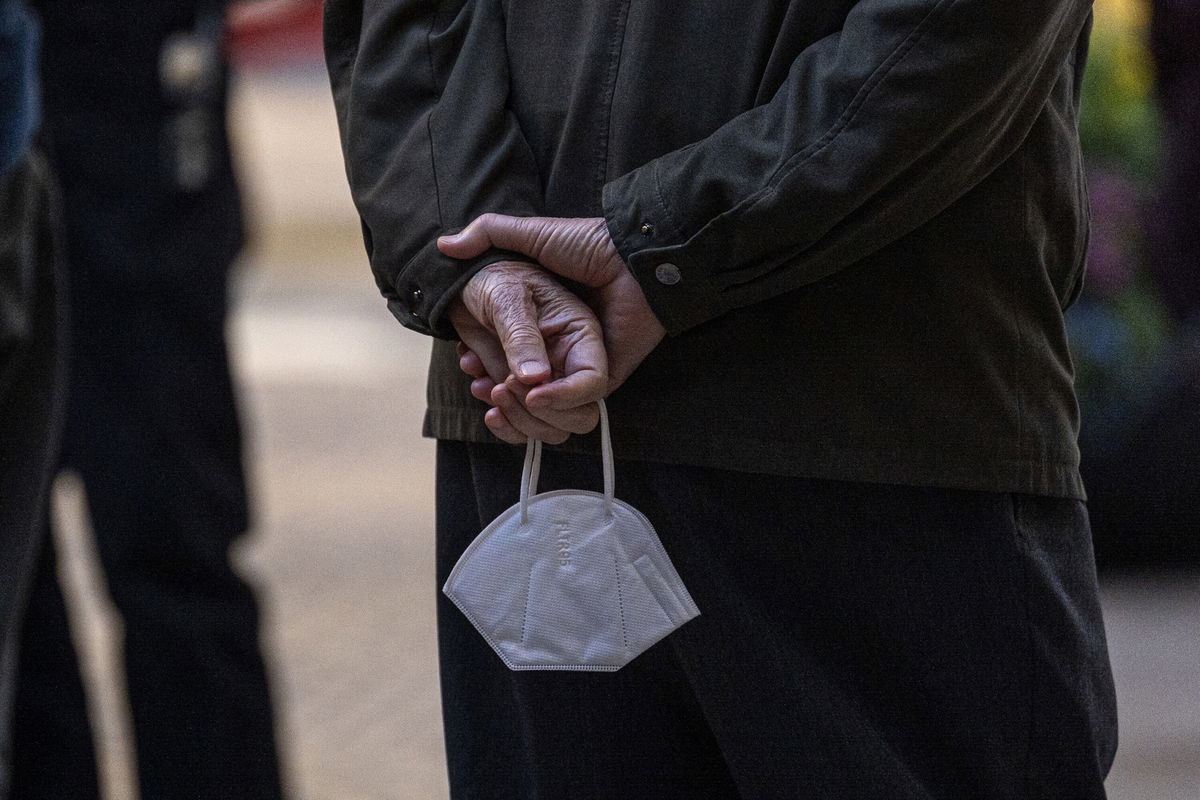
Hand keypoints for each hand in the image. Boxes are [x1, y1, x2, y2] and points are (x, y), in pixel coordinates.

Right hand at [439, 215, 665, 392]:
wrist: (633, 253)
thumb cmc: (586, 242)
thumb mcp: (531, 236)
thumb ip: (489, 233)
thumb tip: (444, 245)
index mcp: (545, 320)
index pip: (509, 354)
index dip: (484, 362)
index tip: (466, 362)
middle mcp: (561, 345)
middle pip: (523, 385)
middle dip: (497, 390)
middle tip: (478, 383)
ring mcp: (583, 363)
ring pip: (546, 403)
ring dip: (517, 405)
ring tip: (495, 391)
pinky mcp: (607, 376)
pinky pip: (576, 404)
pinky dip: (550, 406)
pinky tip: (525, 395)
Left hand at [448, 261, 604, 443]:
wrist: (466, 284)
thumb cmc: (494, 277)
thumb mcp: (507, 298)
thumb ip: (522, 337)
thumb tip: (536, 380)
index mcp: (580, 336)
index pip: (593, 382)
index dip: (567, 397)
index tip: (531, 394)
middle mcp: (569, 365)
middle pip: (579, 416)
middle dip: (541, 414)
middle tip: (504, 387)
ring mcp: (547, 383)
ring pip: (551, 429)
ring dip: (516, 419)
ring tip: (487, 387)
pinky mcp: (522, 394)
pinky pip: (522, 426)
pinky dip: (500, 419)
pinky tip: (479, 387)